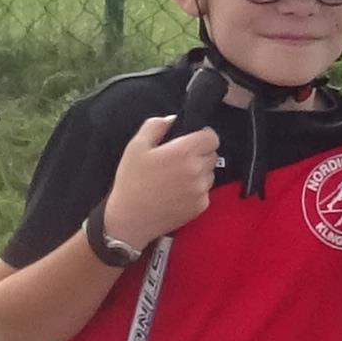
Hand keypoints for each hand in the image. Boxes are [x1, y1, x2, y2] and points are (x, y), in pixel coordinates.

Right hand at [101, 111, 220, 253]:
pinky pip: (205, 191)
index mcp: (184, 152)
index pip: (212, 137)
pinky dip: (196, 190)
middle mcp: (197, 170)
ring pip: (210, 173)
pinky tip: (177, 193)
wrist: (129, 220)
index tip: (191, 140)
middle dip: (200, 154)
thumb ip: (156, 126)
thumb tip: (173, 119)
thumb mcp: (135, 146)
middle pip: (212, 154)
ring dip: (199, 172)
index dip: (202, 136)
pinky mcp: (200, 206)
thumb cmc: (131, 182)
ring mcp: (201, 190)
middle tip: (179, 161)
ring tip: (177, 178)